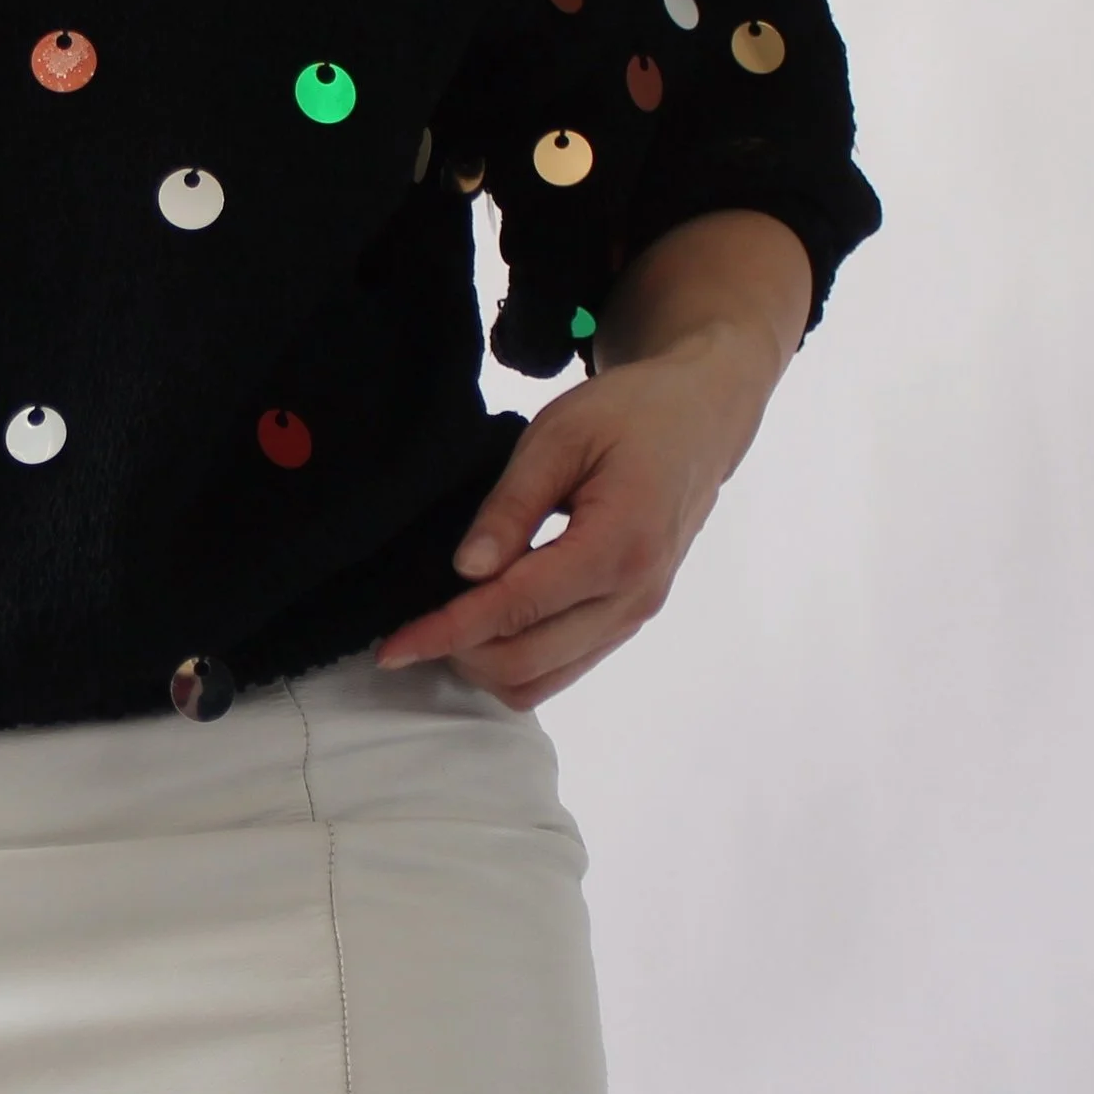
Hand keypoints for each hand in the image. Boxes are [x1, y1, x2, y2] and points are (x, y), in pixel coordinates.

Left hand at [372, 320, 781, 710]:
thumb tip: (466, 571)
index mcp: (618, 546)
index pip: (515, 609)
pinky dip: (516, 659)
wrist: (700, 418)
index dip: (446, 632)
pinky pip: (565, 667)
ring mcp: (636, 614)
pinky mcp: (630, 619)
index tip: (392, 648)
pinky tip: (486, 622)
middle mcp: (634, 596)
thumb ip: (511, 507)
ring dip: (485, 663)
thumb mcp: (559, 437)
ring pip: (544, 680)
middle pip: (526, 663)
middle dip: (459, 652)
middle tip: (413, 623)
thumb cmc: (630, 413)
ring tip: (446, 622)